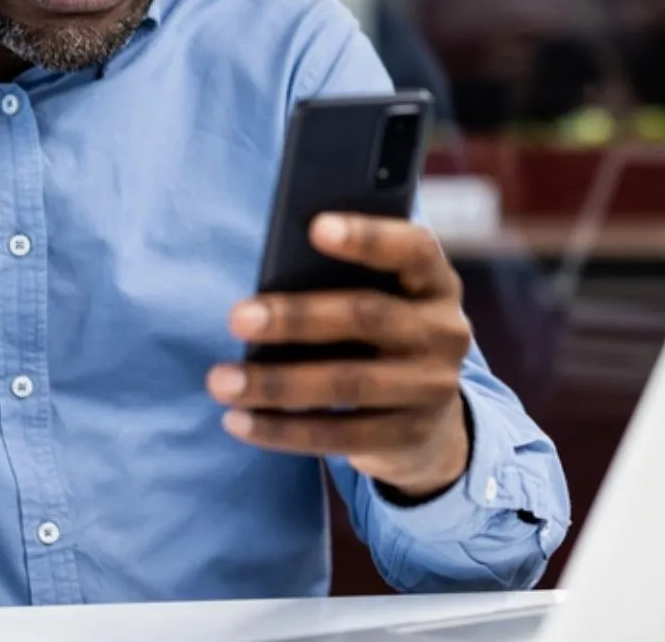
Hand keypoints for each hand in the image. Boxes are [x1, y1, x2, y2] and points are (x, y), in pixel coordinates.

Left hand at [210, 214, 472, 499]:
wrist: (429, 419)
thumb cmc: (378, 334)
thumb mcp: (380, 298)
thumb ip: (343, 282)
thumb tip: (270, 285)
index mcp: (435, 282)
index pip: (413, 248)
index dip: (368, 237)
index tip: (315, 227)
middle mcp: (444, 331)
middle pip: (368, 316)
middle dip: (296, 317)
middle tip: (236, 318)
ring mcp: (433, 388)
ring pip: (348, 382)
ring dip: (276, 384)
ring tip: (220, 380)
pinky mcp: (408, 437)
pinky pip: (339, 436)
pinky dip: (282, 430)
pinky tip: (238, 421)